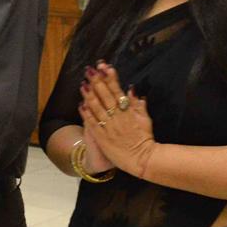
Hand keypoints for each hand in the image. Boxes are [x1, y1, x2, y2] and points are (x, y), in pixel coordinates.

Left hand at [80, 60, 156, 178]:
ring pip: (97, 107)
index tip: (104, 66)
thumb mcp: (145, 120)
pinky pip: (92, 123)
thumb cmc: (144, 139)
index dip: (110, 78)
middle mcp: (118, 117)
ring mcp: (109, 126)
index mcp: (128, 111)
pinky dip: (86, 113)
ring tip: (83, 83)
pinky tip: (81, 104)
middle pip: (105, 96)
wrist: (142, 160)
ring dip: (89, 94)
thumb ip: (138, 104)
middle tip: (90, 69)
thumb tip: (132, 89)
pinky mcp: (102, 137)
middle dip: (97, 81)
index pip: (117, 91)